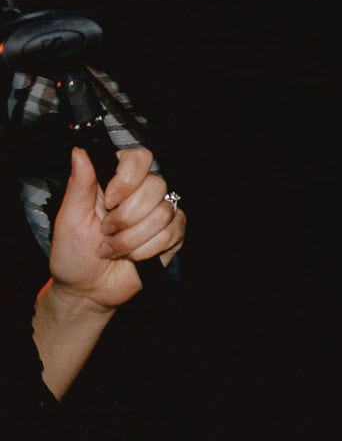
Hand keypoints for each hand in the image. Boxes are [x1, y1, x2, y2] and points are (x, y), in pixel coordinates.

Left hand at [47, 147, 184, 313]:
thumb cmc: (74, 254)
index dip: (129, 178)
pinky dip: (145, 250)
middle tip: (106, 231)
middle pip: (155, 185)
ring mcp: (160, 213)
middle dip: (126, 217)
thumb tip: (80, 150)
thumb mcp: (70, 218)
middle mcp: (142, 194)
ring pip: (162, 213)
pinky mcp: (173, 235)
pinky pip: (170, 234)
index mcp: (116, 183)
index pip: (139, 158)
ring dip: (131, 239)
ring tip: (114, 249)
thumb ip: (80, 183)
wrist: (87, 290)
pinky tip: (132, 257)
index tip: (110, 200)